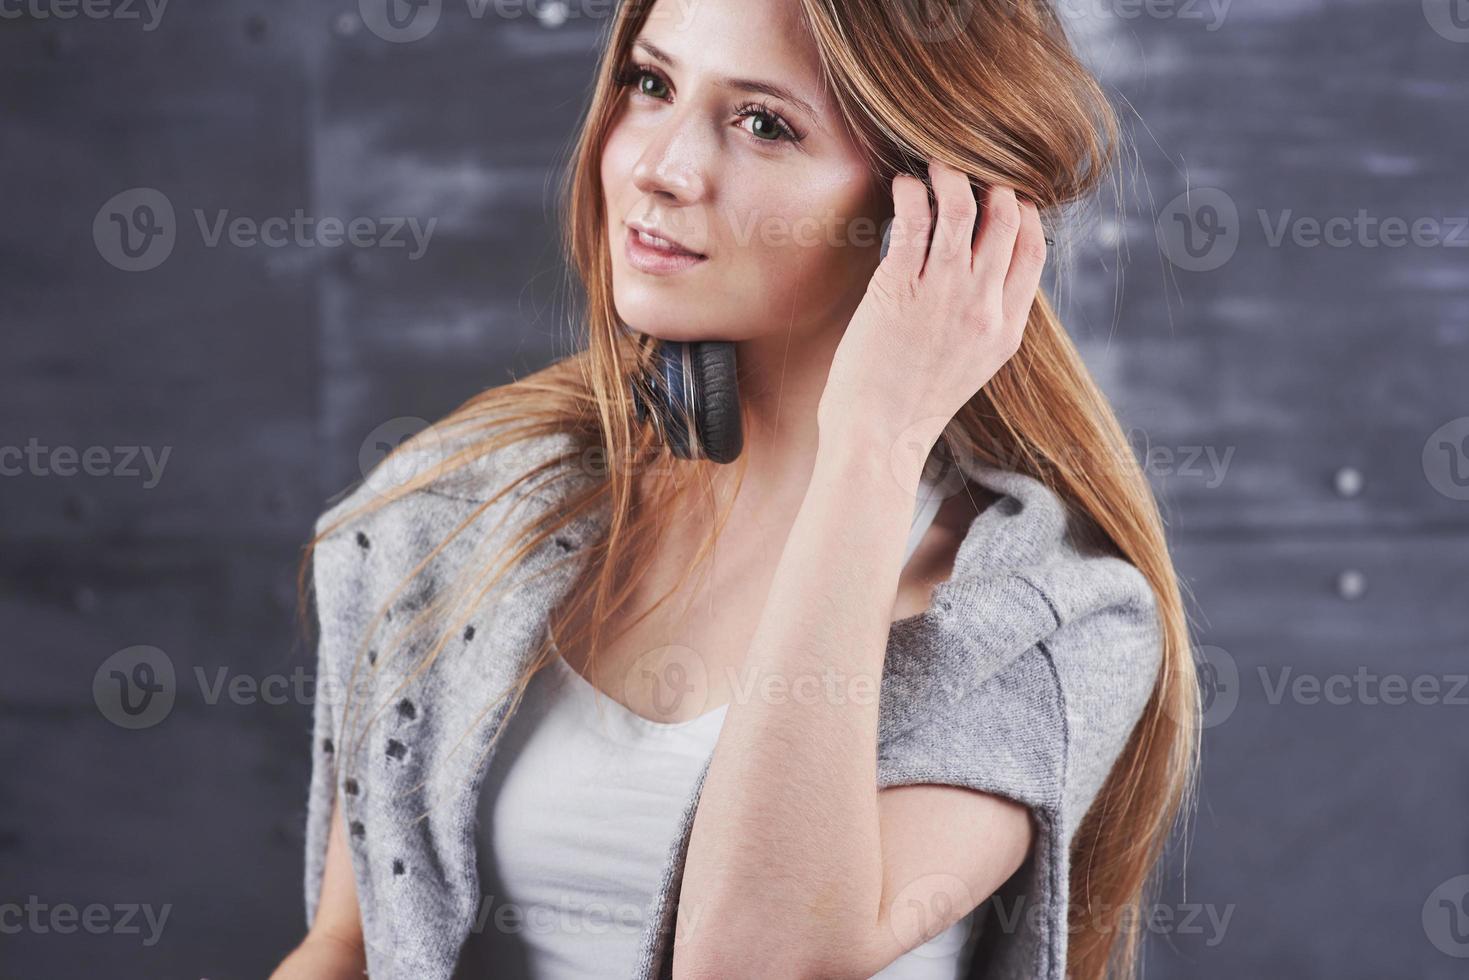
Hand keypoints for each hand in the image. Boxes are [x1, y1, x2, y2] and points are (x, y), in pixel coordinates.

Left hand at [818, 157, 1048, 454]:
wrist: (878, 440)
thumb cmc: (909, 408)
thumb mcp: (969, 367)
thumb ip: (982, 323)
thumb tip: (977, 281)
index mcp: (1005, 328)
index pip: (1033, 250)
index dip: (1023, 212)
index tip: (1003, 195)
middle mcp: (983, 306)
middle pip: (1006, 220)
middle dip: (990, 184)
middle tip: (964, 172)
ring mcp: (944, 295)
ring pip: (965, 208)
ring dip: (951, 176)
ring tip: (934, 166)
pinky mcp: (899, 289)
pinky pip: (915, 220)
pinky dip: (911, 192)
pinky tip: (902, 187)